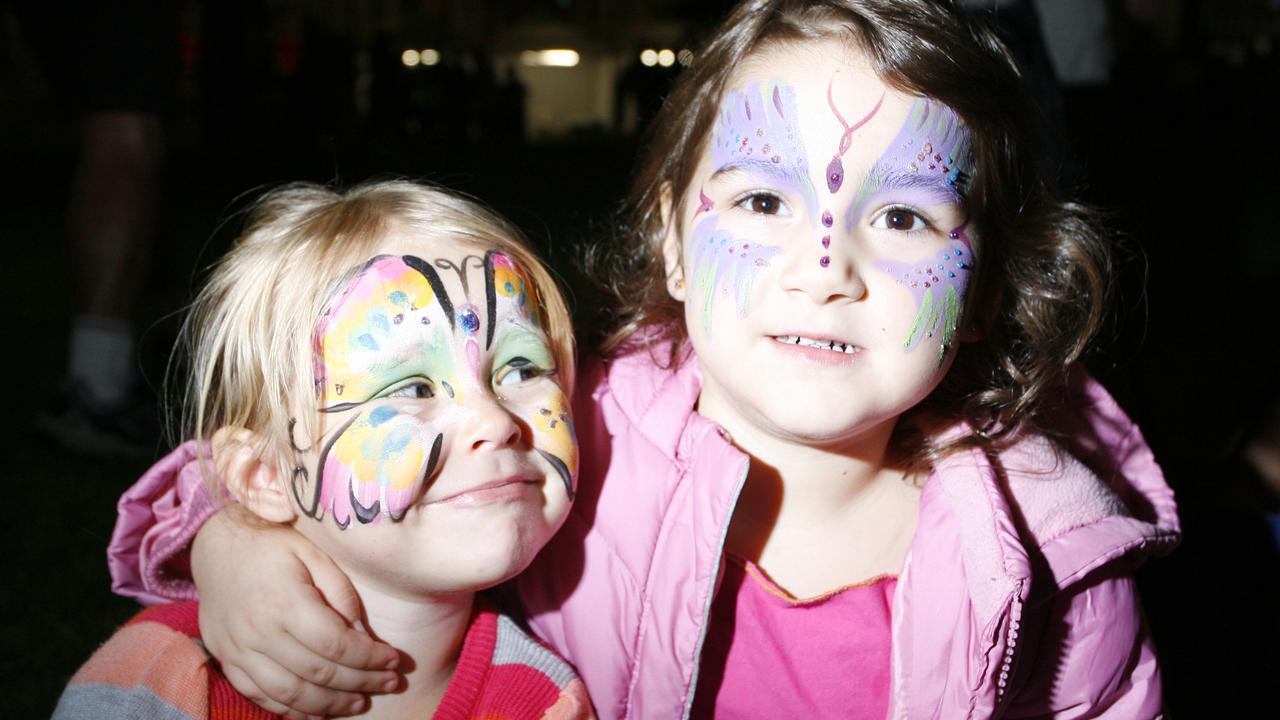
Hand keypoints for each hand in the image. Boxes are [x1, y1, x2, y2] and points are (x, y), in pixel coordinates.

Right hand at [192, 511, 400, 716]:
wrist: (216, 546)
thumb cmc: (273, 545)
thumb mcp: (314, 554)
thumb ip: (341, 594)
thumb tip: (363, 636)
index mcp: (286, 603)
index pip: (337, 645)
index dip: (370, 658)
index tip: (395, 661)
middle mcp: (260, 632)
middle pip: (318, 673)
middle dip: (360, 683)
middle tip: (390, 684)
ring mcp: (240, 650)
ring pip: (290, 693)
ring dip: (329, 705)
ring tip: (359, 704)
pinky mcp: (227, 659)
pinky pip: (259, 695)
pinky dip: (289, 709)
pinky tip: (316, 712)